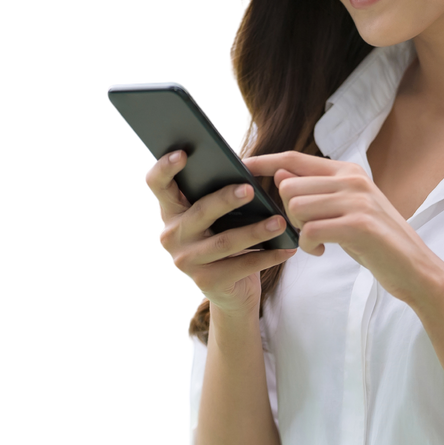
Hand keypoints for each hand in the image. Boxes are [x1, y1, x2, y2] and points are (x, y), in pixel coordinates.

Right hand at [142, 151, 299, 315]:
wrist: (230, 291)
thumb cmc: (223, 238)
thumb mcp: (215, 216)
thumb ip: (216, 191)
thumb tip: (241, 166)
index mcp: (170, 211)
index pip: (157, 184)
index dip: (165, 168)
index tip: (182, 154)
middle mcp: (170, 236)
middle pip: (199, 212)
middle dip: (225, 200)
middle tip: (250, 189)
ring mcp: (186, 262)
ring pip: (224, 242)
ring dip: (255, 231)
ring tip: (280, 221)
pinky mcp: (207, 283)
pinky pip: (242, 266)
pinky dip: (267, 256)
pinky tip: (286, 247)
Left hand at [243, 152, 443, 307]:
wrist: (415, 268)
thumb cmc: (375, 241)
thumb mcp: (344, 210)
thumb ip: (315, 191)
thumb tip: (280, 174)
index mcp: (347, 171)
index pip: (294, 159)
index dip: (265, 160)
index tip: (242, 163)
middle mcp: (351, 179)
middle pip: (289, 187)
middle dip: (288, 214)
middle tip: (307, 231)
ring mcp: (356, 200)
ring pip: (295, 208)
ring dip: (299, 231)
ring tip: (318, 242)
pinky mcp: (358, 225)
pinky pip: (309, 231)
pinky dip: (309, 246)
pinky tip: (323, 251)